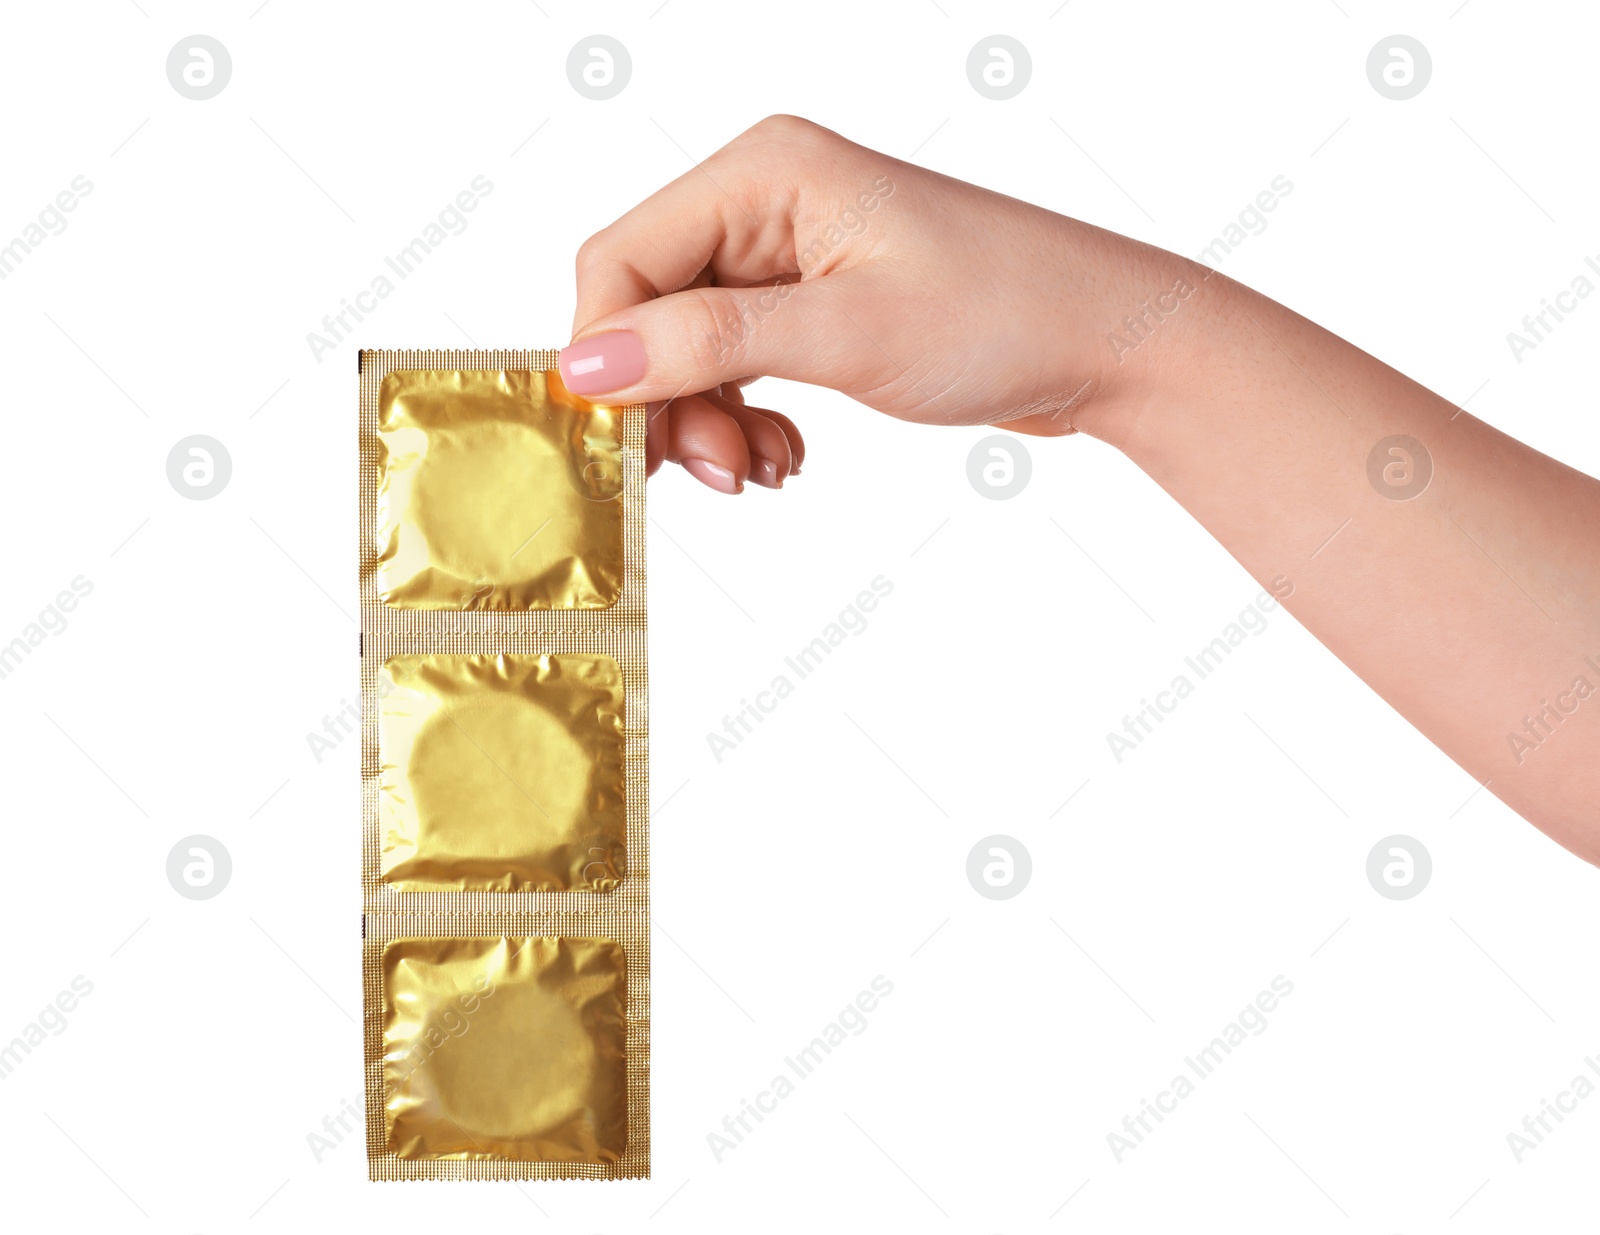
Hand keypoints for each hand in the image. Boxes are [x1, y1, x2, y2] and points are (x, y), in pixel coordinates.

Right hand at [560, 114, 1178, 491]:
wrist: (1104, 343)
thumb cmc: (1003, 314)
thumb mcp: (845, 335)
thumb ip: (709, 343)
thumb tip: (588, 363)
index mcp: (764, 171)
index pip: (623, 259)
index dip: (605, 355)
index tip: (619, 442)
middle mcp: (766, 199)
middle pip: (651, 307)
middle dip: (667, 401)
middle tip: (715, 474)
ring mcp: (790, 252)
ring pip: (691, 347)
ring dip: (710, 421)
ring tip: (761, 471)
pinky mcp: (815, 302)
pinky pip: (739, 364)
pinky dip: (747, 419)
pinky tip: (785, 457)